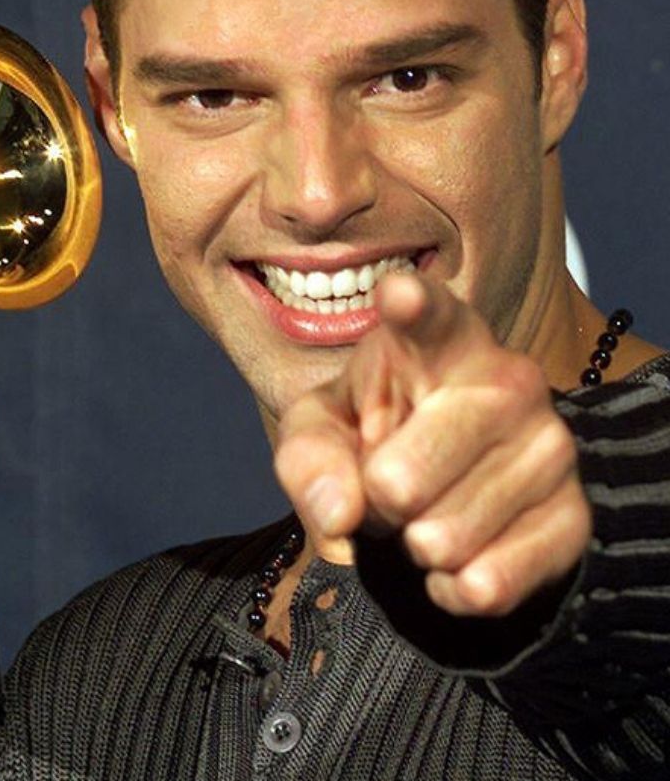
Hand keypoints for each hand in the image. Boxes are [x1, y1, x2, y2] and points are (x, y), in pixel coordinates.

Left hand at [274, 274, 591, 616]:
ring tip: (427, 511)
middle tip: (389, 483)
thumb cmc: (374, 437)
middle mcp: (506, 378)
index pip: (429, 316)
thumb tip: (341, 514)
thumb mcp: (318, 435)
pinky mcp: (573, 515)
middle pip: (401, 478)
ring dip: (414, 544)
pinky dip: (452, 588)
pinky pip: (487, 584)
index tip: (398, 295)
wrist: (451, 490)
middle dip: (374, 502)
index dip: (412, 308)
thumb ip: (308, 462)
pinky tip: (455, 560)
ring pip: (440, 539)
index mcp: (436, 339)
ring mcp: (549, 446)